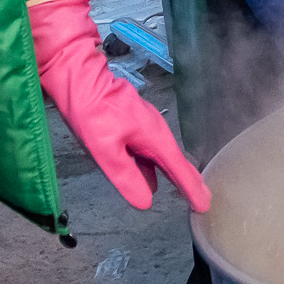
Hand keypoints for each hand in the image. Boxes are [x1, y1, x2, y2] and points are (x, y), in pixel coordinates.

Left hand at [28, 0, 207, 211]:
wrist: (78, 78)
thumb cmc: (92, 112)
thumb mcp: (106, 150)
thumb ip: (127, 176)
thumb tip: (146, 202)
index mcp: (154, 138)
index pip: (179, 168)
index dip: (192, 188)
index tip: (205, 205)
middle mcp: (155, 131)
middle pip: (177, 161)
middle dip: (190, 181)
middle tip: (203, 201)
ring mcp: (144, 126)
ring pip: (163, 156)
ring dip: (174, 174)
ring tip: (182, 192)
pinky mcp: (132, 124)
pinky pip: (149, 151)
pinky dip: (155, 166)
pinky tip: (151, 177)